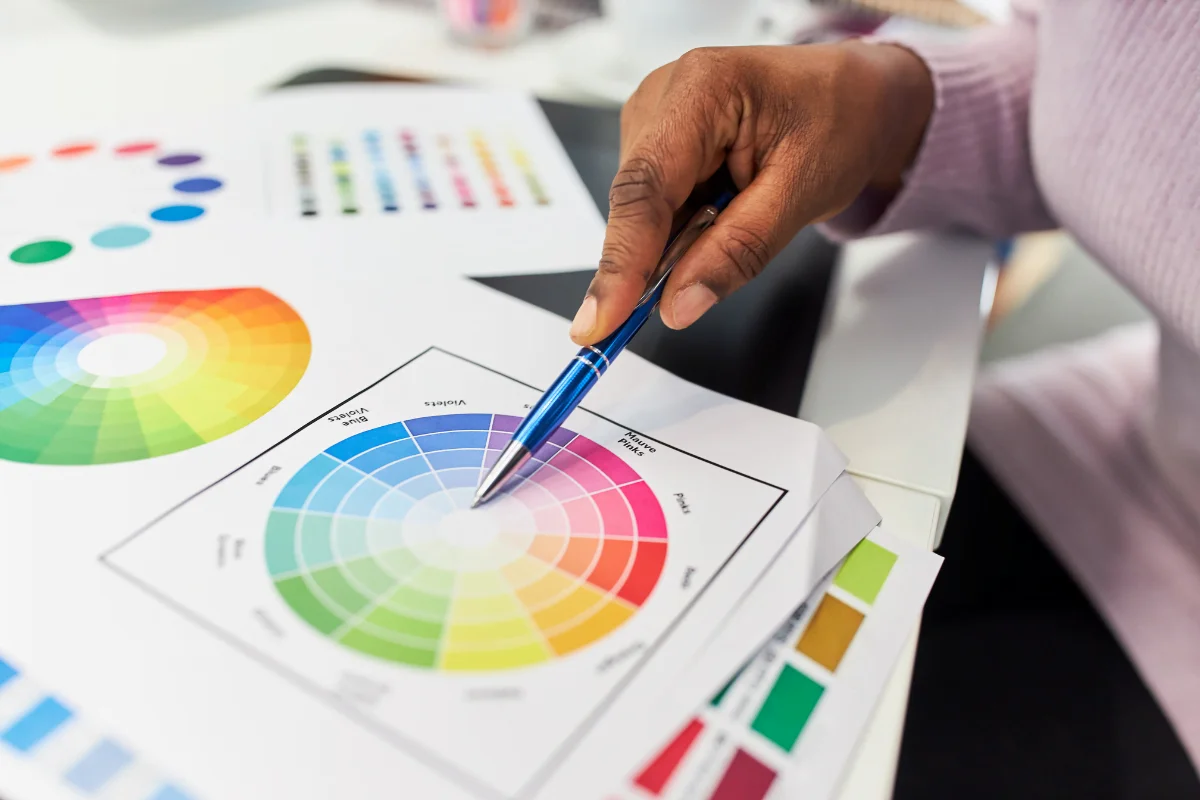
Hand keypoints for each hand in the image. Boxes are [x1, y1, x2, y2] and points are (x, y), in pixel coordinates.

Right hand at [568, 42, 933, 343]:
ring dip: (676, 240)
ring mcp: (654, 116)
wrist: (852, 95)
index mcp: (704, 88)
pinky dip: (680, 228)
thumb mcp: (802, 194)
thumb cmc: (837, 122)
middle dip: (656, 256)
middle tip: (699, 284)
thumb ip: (738, 251)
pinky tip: (721, 211)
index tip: (601, 321)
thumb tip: (678, 304)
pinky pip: (651, 206)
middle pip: (635, 202)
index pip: (645, 189)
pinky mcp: (655, 140)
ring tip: (742, 212)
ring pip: (640, 211)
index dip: (620, 262)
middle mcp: (664, 94)